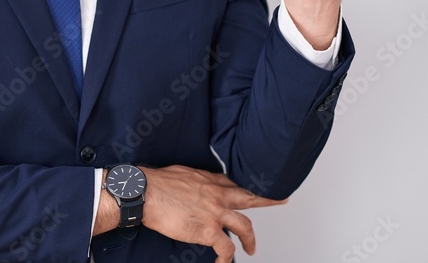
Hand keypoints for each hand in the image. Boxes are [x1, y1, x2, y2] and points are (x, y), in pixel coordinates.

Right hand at [140, 166, 285, 261]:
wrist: (146, 193)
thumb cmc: (158, 183)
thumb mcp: (183, 173)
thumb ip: (195, 180)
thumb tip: (194, 185)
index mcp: (211, 181)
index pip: (235, 184)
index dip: (247, 188)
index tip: (256, 189)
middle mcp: (218, 195)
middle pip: (250, 199)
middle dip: (268, 200)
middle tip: (281, 200)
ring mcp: (215, 213)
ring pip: (245, 226)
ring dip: (250, 239)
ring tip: (251, 248)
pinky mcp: (208, 230)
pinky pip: (226, 248)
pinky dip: (226, 257)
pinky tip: (223, 262)